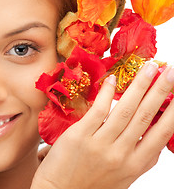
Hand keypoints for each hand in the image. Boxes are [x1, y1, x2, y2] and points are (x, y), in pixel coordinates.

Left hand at [32, 62, 173, 188]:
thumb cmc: (91, 185)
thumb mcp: (122, 178)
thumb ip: (139, 159)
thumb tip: (156, 140)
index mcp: (135, 165)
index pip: (162, 134)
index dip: (173, 111)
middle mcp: (121, 154)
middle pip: (146, 116)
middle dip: (161, 91)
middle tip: (171, 71)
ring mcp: (99, 144)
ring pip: (125, 110)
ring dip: (140, 86)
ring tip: (150, 67)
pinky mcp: (79, 136)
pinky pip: (98, 110)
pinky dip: (108, 93)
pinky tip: (114, 79)